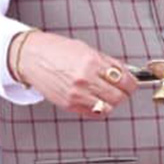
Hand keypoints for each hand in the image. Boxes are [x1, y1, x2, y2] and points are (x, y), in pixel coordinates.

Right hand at [15, 31, 137, 117]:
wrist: (32, 58)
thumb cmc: (56, 50)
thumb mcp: (86, 49)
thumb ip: (107, 63)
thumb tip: (125, 73)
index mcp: (92, 62)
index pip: (124, 80)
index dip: (132, 83)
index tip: (132, 83)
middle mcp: (85, 80)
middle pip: (119, 96)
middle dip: (124, 93)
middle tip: (122, 89)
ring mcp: (77, 94)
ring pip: (108, 108)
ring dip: (112, 102)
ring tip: (108, 94)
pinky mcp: (69, 104)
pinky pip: (94, 113)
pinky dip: (100, 109)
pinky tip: (97, 100)